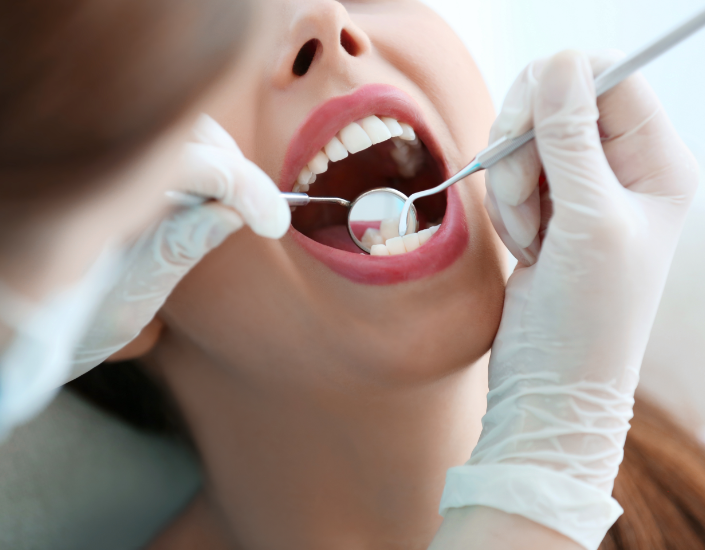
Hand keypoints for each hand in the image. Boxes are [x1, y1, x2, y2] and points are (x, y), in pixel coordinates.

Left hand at [69, 115, 289, 379]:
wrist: (24, 331)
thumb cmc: (67, 325)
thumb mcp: (130, 298)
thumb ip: (179, 248)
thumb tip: (233, 210)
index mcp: (94, 192)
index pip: (190, 161)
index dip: (244, 185)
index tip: (274, 222)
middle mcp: (91, 162)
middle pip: (184, 128)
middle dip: (231, 163)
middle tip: (257, 209)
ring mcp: (96, 161)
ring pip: (173, 130)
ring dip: (214, 158)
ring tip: (234, 202)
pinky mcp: (101, 168)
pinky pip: (158, 146)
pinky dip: (191, 162)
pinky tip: (202, 196)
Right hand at [437, 51, 698, 548]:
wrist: (554, 378)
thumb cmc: (589, 312)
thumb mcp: (589, 218)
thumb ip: (569, 136)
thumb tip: (555, 60)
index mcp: (657, 163)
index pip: (608, 79)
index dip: (560, 88)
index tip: (526, 126)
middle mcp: (622, 168)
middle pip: (557, 102)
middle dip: (525, 146)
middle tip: (524, 194)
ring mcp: (580, 188)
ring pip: (524, 140)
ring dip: (512, 186)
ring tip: (531, 238)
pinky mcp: (546, 208)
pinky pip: (510, 175)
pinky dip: (507, 207)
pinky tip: (526, 246)